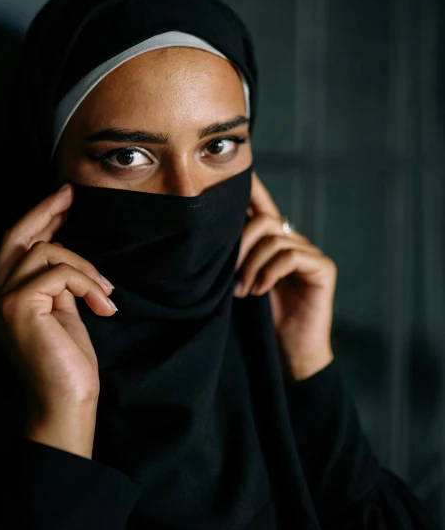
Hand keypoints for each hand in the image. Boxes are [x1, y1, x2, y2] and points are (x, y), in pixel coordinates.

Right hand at [0, 183, 116, 425]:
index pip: (16, 246)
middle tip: (72, 195)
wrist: (67, 401)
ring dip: (84, 267)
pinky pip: (60, 273)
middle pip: (16, 236)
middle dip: (46, 211)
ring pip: (45, 252)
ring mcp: (1, 300)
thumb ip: (57, 283)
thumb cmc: (68, 362)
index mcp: (1, 298)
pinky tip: (103, 306)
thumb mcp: (62, 310)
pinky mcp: (18, 305)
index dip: (39, 218)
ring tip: (105, 293)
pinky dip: (87, 283)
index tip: (64, 200)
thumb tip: (67, 252)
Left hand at [234, 171, 335, 380]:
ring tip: (243, 291)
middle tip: (231, 277)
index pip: (261, 208)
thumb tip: (207, 234)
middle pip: (265, 221)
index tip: (234, 173)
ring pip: (275, 238)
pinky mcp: (323, 269)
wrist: (289, 356)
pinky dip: (270, 271)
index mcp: (273, 242)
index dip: (251, 189)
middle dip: (241, 244)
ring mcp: (310, 254)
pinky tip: (259, 291)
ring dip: (252, 264)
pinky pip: (291, 255)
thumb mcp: (239, 283)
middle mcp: (293, 241)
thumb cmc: (259, 321)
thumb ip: (233, 258)